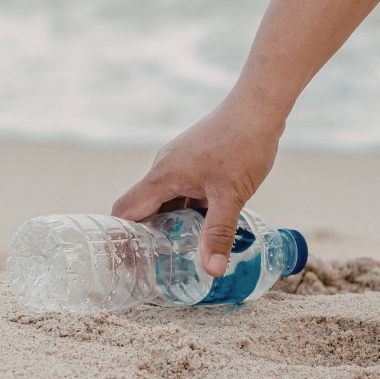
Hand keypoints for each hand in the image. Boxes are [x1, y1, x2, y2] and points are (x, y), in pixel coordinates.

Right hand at [112, 88, 284, 276]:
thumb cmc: (242, 144)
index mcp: (162, 176)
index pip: (125, 210)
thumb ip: (219, 233)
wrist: (258, 107)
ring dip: (169, 224)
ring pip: (164, 200)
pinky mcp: (193, 161)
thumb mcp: (231, 195)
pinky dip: (185, 210)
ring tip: (178, 252)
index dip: (121, 237)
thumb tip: (211, 270)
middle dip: (145, 236)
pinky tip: (203, 225)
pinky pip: (180, 191)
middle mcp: (164, 169)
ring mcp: (178, 164)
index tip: (124, 261)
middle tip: (153, 266)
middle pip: (142, 208)